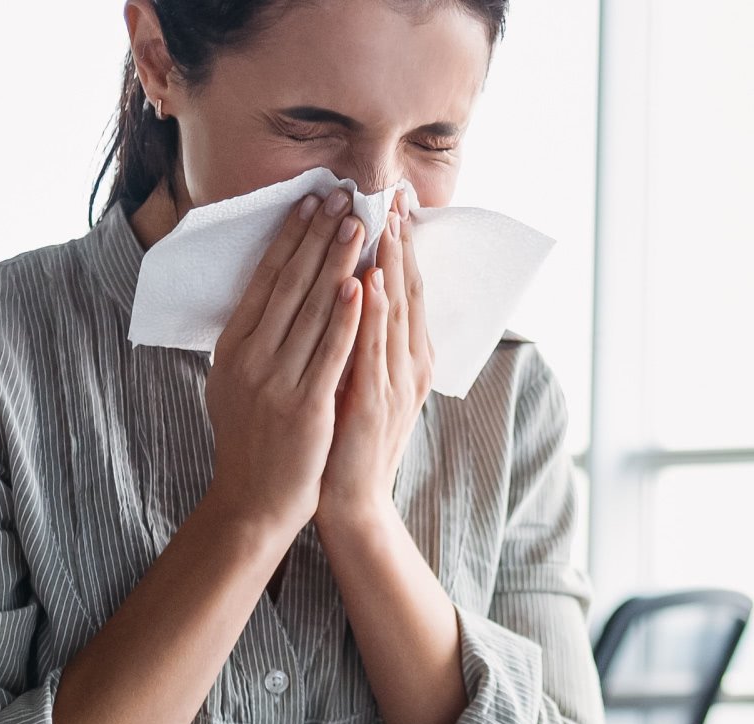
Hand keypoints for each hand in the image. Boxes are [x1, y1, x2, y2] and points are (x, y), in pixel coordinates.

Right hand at [199, 188, 368, 534]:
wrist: (254, 501)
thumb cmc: (251, 439)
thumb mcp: (233, 383)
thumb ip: (250, 341)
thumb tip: (266, 293)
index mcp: (232, 348)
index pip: (264, 280)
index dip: (288, 239)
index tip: (309, 204)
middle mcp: (250, 359)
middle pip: (289, 285)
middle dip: (318, 237)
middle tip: (341, 198)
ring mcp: (276, 382)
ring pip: (313, 310)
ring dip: (337, 262)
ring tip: (358, 225)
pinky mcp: (306, 406)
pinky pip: (330, 352)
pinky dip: (346, 316)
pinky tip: (360, 284)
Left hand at [318, 189, 435, 526]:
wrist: (349, 500)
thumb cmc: (346, 439)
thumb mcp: (355, 377)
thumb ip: (360, 337)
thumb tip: (349, 290)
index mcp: (404, 354)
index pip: (403, 286)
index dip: (399, 243)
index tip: (391, 201)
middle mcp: (407, 363)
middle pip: (406, 290)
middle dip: (399, 240)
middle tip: (394, 193)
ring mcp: (394, 382)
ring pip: (394, 313)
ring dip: (390, 265)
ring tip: (385, 221)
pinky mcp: (374, 403)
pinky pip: (373, 350)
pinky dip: (373, 315)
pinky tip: (369, 282)